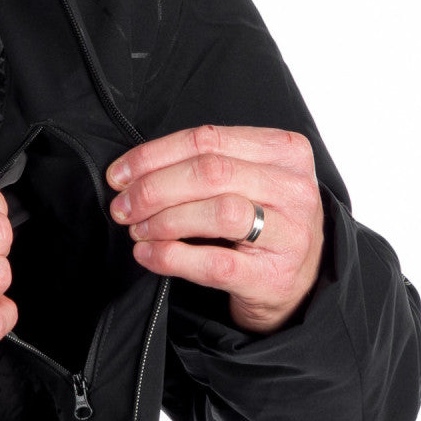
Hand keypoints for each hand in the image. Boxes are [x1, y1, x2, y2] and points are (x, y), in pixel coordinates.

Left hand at [107, 125, 324, 333]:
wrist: (300, 282)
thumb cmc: (264, 223)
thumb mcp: (247, 181)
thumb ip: (204, 166)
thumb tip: (134, 172)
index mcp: (285, 150)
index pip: (208, 139)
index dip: (154, 155)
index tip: (120, 174)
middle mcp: (293, 188)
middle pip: (210, 172)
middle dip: (153, 188)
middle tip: (123, 206)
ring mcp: (289, 233)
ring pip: (218, 212)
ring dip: (164, 220)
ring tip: (138, 230)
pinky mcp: (272, 276)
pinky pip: (214, 263)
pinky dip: (172, 257)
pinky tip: (148, 255)